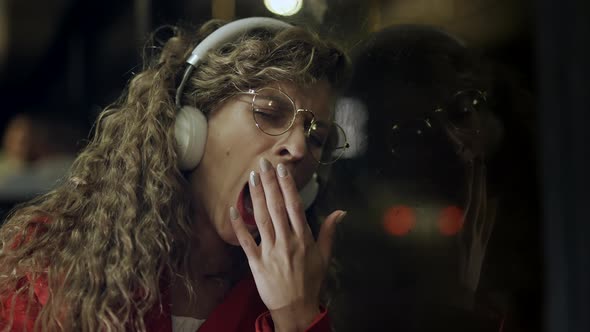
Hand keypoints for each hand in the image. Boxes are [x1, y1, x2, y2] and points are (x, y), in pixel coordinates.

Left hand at [229, 157, 345, 330]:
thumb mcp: (325, 257)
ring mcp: (270, 251)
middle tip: (263, 163)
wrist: (296, 309)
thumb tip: (341, 212)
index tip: (282, 168)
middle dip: (269, 183)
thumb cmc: (311, 282)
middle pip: (276, 207)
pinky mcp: (256, 263)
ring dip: (256, 196)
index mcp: (304, 238)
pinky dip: (239, 224)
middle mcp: (287, 241)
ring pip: (262, 219)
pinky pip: (245, 241)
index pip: (295, 206)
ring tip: (252, 177)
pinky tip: (234, 208)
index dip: (288, 186)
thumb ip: (329, 232)